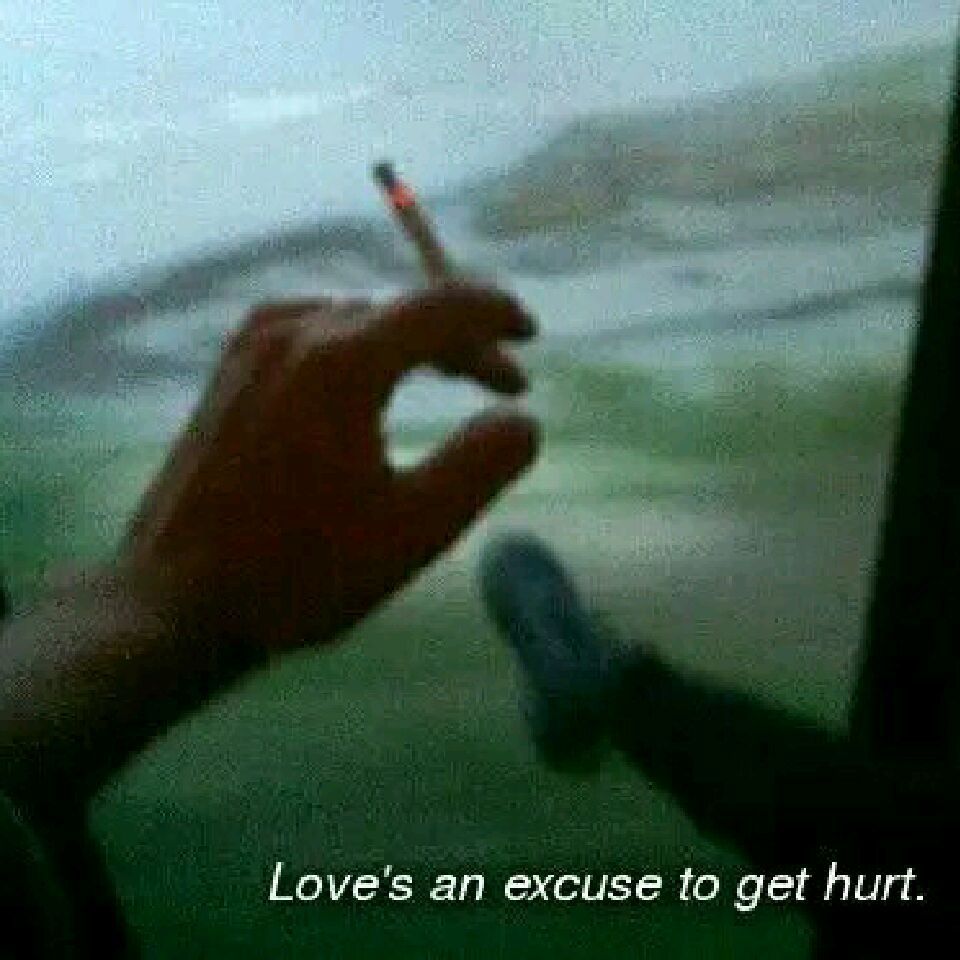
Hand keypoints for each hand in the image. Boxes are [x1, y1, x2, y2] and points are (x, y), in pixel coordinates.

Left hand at [121, 283, 538, 651]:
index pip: (441, 307)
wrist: (178, 601)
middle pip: (400, 312)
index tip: (530, 337)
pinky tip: (368, 383)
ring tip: (444, 381)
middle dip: (460, 342)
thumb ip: (482, 465)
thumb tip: (524, 420)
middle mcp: (295, 332)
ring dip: (409, 344)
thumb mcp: (413, 529)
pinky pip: (313, 332)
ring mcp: (252, 347)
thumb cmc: (302, 570)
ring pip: (356, 320)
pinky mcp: (229, 370)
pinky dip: (359, 347)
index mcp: (344, 361)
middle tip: (503, 387)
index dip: (496, 314)